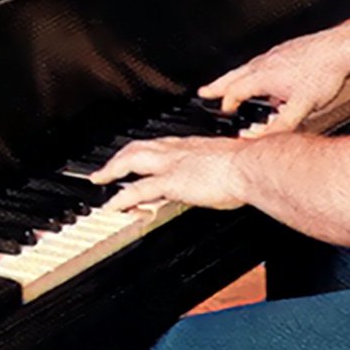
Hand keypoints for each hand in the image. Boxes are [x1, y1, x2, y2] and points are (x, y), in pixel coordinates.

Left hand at [93, 136, 245, 212]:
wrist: (250, 166)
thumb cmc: (249, 165)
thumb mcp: (231, 161)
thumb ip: (221, 168)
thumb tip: (226, 176)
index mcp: (193, 145)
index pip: (161, 144)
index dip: (145, 149)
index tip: (137, 154)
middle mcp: (178, 150)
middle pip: (139, 147)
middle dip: (119, 156)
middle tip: (106, 167)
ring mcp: (172, 164)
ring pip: (131, 161)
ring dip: (112, 170)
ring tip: (99, 180)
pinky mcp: (171, 181)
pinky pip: (138, 189)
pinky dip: (121, 197)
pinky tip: (111, 205)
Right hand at [198, 27, 349, 134]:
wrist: (341, 49)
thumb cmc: (324, 74)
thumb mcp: (301, 109)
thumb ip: (278, 127)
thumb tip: (255, 138)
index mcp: (264, 77)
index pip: (235, 93)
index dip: (227, 106)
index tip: (222, 114)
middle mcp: (265, 63)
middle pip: (233, 76)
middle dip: (218, 85)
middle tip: (205, 91)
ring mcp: (276, 54)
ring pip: (247, 67)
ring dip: (235, 77)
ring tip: (231, 83)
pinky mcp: (287, 49)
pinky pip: (262, 61)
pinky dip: (254, 69)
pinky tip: (266, 75)